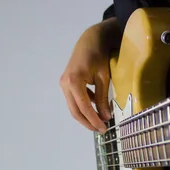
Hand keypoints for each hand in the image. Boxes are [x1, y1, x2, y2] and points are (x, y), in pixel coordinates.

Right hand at [60, 17, 120, 131]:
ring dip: (85, 116)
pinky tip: (96, 108)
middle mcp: (65, 84)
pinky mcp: (66, 83)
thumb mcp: (103, 78)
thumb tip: (105, 116)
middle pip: (75, 110)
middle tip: (101, 129)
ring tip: (99, 122)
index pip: (84, 107)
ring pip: (73, 106)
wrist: (91, 40)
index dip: (94, 120)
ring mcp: (64, 83)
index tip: (104, 128)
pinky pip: (74, 99)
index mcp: (74, 81)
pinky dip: (84, 106)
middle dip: (88, 122)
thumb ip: (103, 98)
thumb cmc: (99, 56)